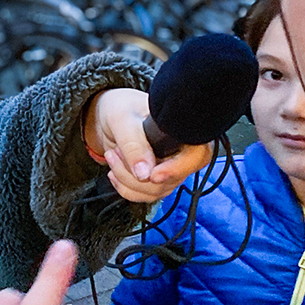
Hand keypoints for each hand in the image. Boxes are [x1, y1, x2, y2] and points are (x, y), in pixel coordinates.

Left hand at [83, 88, 211, 202]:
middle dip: (137, 174)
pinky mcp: (157, 178)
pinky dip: (126, 188)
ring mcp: (170, 167)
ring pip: (157, 191)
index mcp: (183, 130)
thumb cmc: (120, 108)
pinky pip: (146, 196)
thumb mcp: (122, 119)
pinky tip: (114, 172)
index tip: (153, 175)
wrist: (108, 117)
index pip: (197, 156)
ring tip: (112, 155)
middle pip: (172, 179)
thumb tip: (145, 174)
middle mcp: (182, 151)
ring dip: (127, 180)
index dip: (176, 169)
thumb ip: (133, 144)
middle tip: (114, 153)